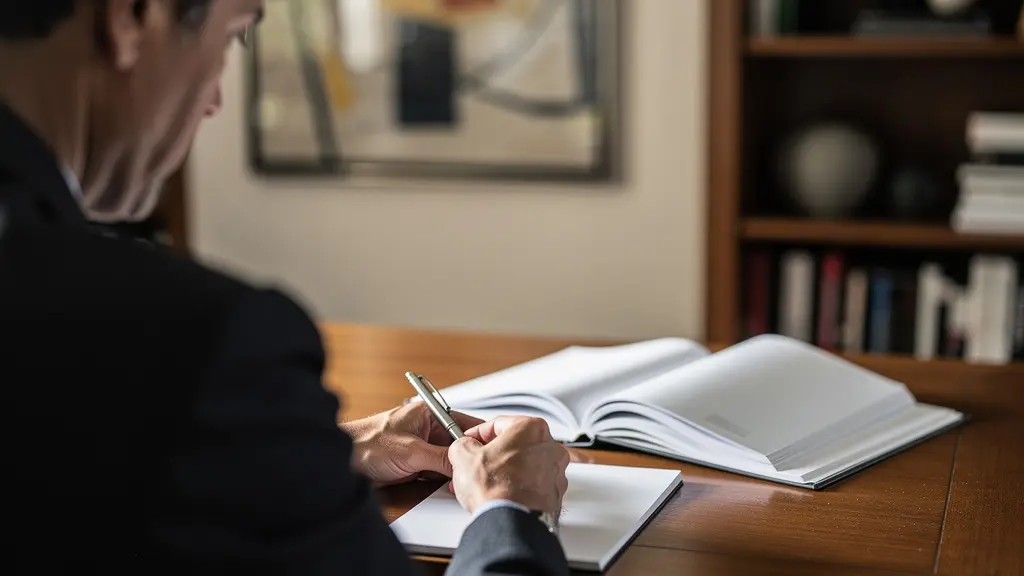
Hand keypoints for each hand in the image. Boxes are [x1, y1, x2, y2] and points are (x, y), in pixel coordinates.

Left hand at [340, 402, 482, 485]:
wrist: (340, 462)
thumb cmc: (365, 444)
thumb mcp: (410, 451)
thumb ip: (439, 458)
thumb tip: (463, 464)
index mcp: (426, 414)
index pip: (461, 422)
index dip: (477, 436)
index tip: (489, 450)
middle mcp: (425, 429)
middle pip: (457, 444)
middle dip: (465, 457)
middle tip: (476, 470)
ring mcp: (420, 448)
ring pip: (447, 460)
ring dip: (453, 471)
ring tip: (464, 479)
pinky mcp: (414, 466)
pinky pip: (436, 472)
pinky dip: (442, 480)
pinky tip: (449, 486)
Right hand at [448, 416, 569, 518]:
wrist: (510, 521)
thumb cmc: (496, 489)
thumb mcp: (463, 456)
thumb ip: (463, 443)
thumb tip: (464, 446)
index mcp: (531, 428)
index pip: (499, 424)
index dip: (478, 434)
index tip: (470, 441)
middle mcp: (550, 447)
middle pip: (515, 444)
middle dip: (494, 454)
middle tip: (477, 463)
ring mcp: (556, 471)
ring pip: (525, 464)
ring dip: (506, 470)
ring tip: (486, 482)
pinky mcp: (555, 493)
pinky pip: (533, 483)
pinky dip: (519, 486)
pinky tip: (502, 494)